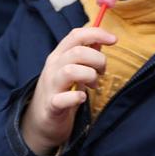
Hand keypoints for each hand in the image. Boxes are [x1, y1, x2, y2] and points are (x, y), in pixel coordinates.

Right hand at [20, 27, 114, 155]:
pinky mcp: (51, 106)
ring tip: (94, 85)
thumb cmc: (61, 93)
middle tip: (103, 72)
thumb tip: (99, 40)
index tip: (114, 40)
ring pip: (70, 71)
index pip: (76, 35)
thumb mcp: (71, 70)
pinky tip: (83, 98)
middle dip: (98, 59)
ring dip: (89, 76)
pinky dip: (76, 97)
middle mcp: (53, 68)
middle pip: (77, 52)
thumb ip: (84, 56)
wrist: (41, 121)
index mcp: (58, 56)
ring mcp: (50, 87)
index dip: (96, 33)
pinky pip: (62, 99)